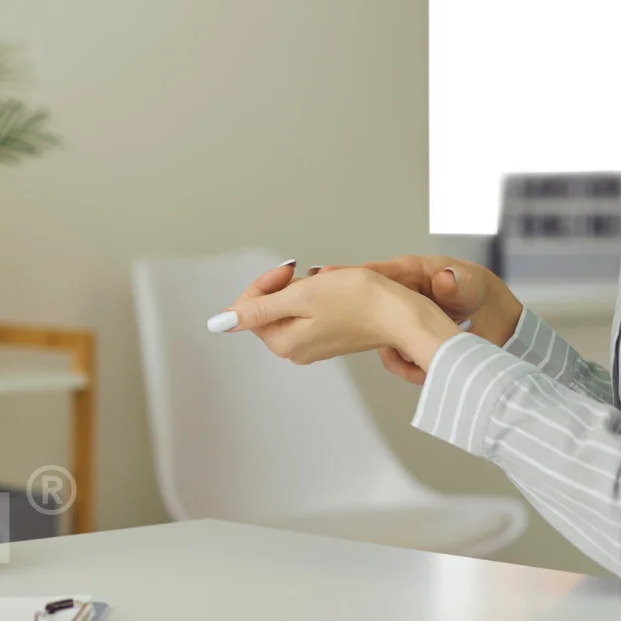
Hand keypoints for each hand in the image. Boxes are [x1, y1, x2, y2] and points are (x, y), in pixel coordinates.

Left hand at [211, 264, 459, 368]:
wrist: (402, 314)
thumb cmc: (359, 302)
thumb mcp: (301, 296)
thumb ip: (258, 310)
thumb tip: (219, 323)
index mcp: (283, 343)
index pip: (249, 309)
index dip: (265, 283)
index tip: (288, 271)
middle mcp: (295, 350)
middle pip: (268, 308)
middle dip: (284, 286)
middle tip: (308, 276)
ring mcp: (313, 345)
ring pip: (290, 307)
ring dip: (303, 289)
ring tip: (326, 284)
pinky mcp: (329, 337)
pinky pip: (309, 311)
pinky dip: (317, 296)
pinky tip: (337, 291)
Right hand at [308, 255, 522, 382]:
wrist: (490, 317)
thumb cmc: (474, 289)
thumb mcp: (469, 284)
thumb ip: (457, 283)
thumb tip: (446, 278)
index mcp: (409, 273)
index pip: (375, 272)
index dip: (350, 274)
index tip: (327, 275)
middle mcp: (398, 295)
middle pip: (365, 305)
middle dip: (355, 320)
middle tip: (347, 331)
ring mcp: (398, 318)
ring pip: (379, 336)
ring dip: (393, 355)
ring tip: (414, 367)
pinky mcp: (403, 338)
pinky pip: (392, 355)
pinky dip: (406, 366)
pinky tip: (423, 372)